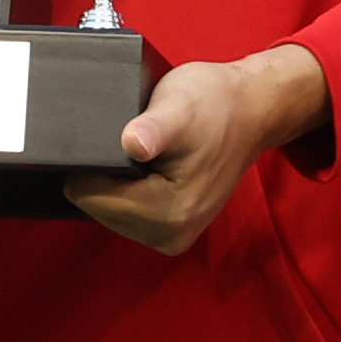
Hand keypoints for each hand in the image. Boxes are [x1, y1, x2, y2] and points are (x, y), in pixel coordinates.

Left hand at [68, 44, 328, 257]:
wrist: (251, 111)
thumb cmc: (215, 104)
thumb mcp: (179, 106)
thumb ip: (153, 128)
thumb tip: (133, 144)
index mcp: (168, 213)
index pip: (89, 196)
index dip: (91, 164)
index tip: (117, 138)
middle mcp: (169, 235)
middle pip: (96, 208)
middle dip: (106, 175)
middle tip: (138, 143)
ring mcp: (172, 237)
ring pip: (107, 212)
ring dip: (116, 182)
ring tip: (145, 153)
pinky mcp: (171, 231)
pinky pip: (125, 212)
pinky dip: (127, 189)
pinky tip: (147, 166)